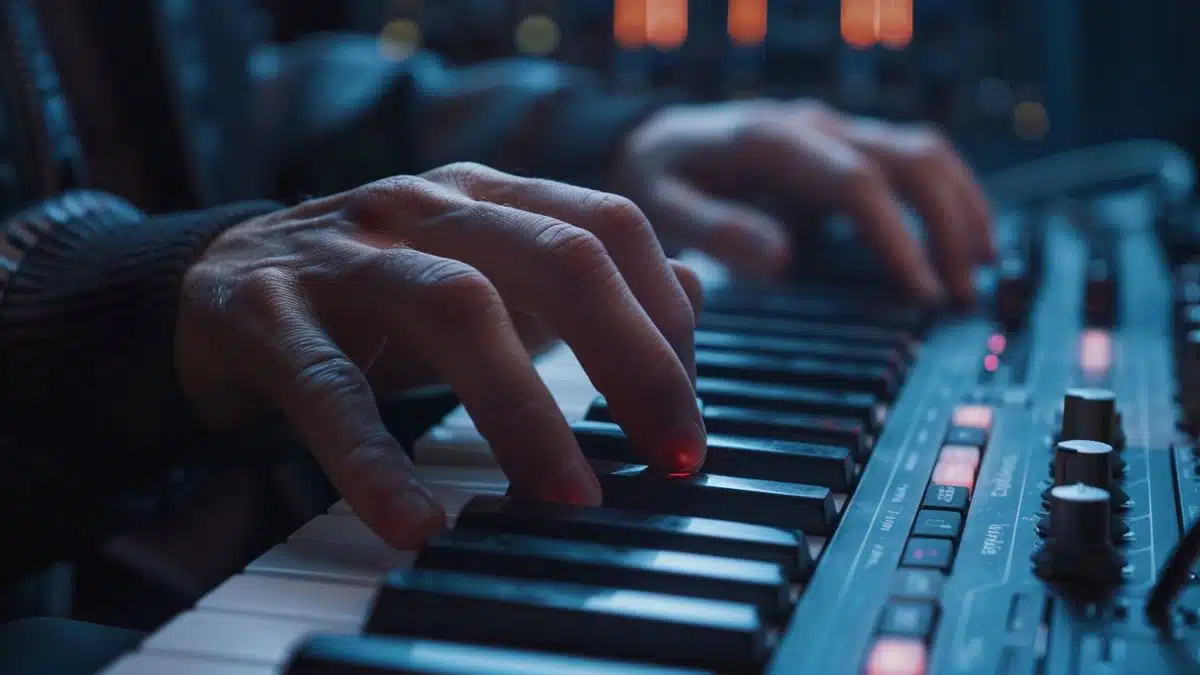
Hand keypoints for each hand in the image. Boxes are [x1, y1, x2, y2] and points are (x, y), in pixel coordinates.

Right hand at [175, 163, 706, 547]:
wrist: (215, 285)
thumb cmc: (375, 292)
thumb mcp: (486, 271)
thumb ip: (584, 278)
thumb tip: (694, 289)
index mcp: (488, 193)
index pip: (610, 227)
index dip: (668, 321)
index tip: (689, 420)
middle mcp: (425, 206)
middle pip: (559, 256)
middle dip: (635, 362)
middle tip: (671, 459)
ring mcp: (346, 255)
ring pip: (458, 309)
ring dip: (529, 413)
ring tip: (569, 501)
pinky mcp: (269, 317)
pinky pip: (331, 390)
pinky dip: (377, 461)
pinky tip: (416, 523)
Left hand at [613, 100, 993, 303]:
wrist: (652, 141)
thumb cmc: (656, 177)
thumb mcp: (663, 206)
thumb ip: (715, 230)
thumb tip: (781, 262)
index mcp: (773, 141)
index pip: (857, 182)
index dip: (897, 237)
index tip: (920, 292)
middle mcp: (816, 129)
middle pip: (909, 161)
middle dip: (946, 227)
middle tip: (961, 297)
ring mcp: (835, 135)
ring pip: (924, 154)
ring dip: (961, 209)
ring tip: (978, 271)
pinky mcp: (845, 151)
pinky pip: (914, 162)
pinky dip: (948, 197)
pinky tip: (961, 241)